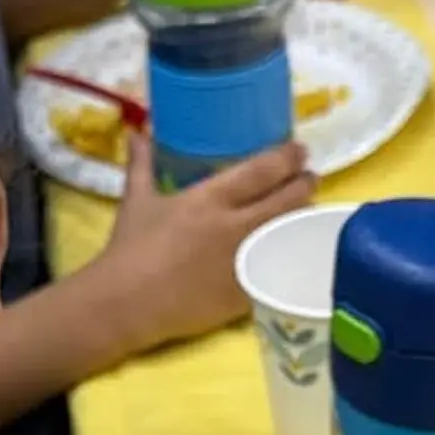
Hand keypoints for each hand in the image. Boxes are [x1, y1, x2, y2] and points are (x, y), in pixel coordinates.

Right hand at [90, 137, 315, 353]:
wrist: (125, 304)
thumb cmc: (130, 248)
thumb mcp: (136, 200)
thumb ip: (142, 163)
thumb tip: (138, 130)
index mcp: (210, 199)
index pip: (262, 171)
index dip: (287, 157)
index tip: (299, 150)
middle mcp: (234, 226)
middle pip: (286, 199)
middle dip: (304, 184)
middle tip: (310, 175)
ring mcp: (244, 261)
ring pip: (288, 232)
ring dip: (301, 216)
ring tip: (306, 207)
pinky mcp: (246, 292)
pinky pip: (279, 268)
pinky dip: (290, 254)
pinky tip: (295, 248)